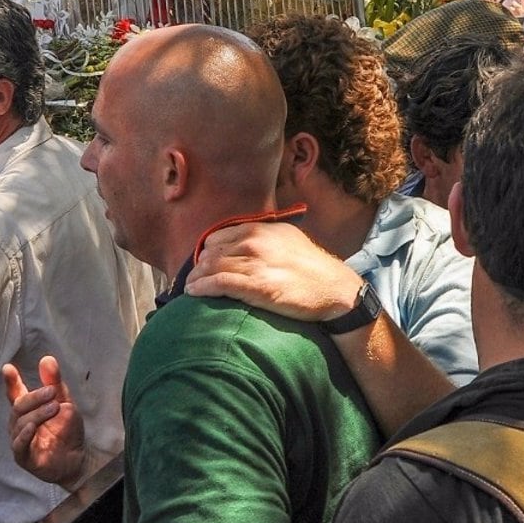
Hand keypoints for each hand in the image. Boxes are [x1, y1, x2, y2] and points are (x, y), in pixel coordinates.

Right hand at [3, 356, 86, 485]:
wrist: (79, 458)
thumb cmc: (68, 430)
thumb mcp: (64, 403)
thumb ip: (55, 383)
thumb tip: (47, 358)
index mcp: (27, 410)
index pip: (15, 393)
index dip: (10, 381)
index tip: (8, 368)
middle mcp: (19, 424)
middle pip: (19, 406)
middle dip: (35, 397)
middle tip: (52, 392)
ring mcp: (20, 441)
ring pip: (20, 423)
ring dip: (37, 413)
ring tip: (54, 407)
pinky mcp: (24, 458)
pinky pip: (19, 445)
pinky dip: (24, 435)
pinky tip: (32, 427)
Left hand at [187, 221, 362, 322]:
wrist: (334, 290)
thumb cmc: (312, 268)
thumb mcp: (288, 239)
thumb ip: (264, 237)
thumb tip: (242, 242)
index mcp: (261, 229)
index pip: (218, 236)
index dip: (206, 251)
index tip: (201, 263)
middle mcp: (255, 242)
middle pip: (211, 252)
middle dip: (198, 266)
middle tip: (192, 279)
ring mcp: (255, 263)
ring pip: (211, 267)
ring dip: (195, 278)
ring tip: (189, 288)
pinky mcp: (257, 287)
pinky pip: (218, 284)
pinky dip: (201, 288)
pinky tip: (194, 293)